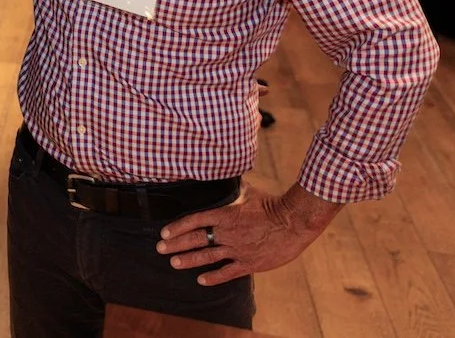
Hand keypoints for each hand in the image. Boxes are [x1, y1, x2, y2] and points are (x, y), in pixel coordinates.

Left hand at [156, 183, 339, 285]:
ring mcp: (237, 249)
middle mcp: (227, 233)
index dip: (178, 227)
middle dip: (176, 244)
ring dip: (188, 260)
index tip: (164, 232)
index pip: (195, 220)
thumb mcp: (249, 192)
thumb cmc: (272, 203)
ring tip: (174, 263)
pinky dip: (213, 277)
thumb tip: (227, 175)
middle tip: (160, 249)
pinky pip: (227, 272)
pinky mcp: (250, 263)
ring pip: (207, 257)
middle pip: (196, 239)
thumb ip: (235, 189)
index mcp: (225, 214)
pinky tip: (201, 280)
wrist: (294, 222)